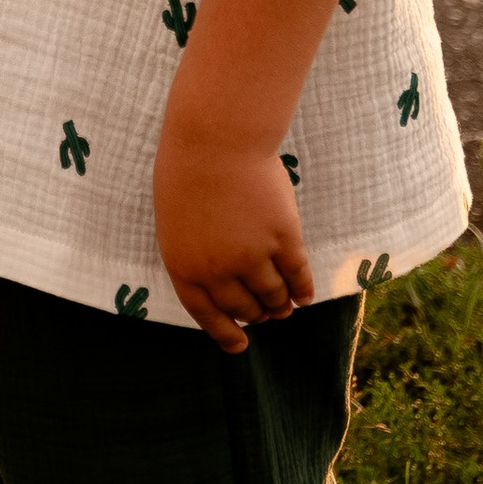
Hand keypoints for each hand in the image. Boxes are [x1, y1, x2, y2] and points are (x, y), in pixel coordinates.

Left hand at [151, 123, 315, 352]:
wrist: (216, 138)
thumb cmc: (188, 171)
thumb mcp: (176, 220)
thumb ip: (195, 253)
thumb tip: (220, 286)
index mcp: (184, 266)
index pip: (206, 314)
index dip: (225, 332)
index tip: (240, 345)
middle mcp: (219, 269)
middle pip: (245, 306)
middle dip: (257, 313)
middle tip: (266, 313)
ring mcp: (253, 255)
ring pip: (274, 295)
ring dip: (281, 304)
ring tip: (285, 306)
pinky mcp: (283, 238)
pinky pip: (298, 275)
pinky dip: (304, 289)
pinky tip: (306, 295)